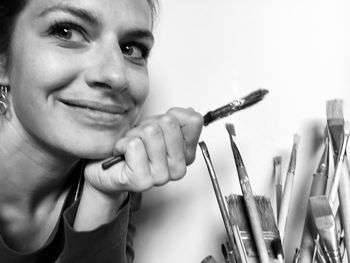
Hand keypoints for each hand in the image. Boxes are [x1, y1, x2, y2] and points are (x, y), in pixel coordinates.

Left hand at [84, 107, 202, 195]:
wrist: (107, 170)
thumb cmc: (132, 149)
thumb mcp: (157, 126)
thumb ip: (177, 118)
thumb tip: (189, 112)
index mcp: (187, 154)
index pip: (192, 120)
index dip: (169, 116)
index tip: (158, 127)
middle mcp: (178, 168)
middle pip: (169, 123)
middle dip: (148, 124)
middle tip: (141, 138)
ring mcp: (162, 177)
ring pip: (151, 132)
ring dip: (134, 134)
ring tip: (131, 147)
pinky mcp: (143, 181)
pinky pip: (134, 145)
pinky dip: (123, 144)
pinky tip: (122, 154)